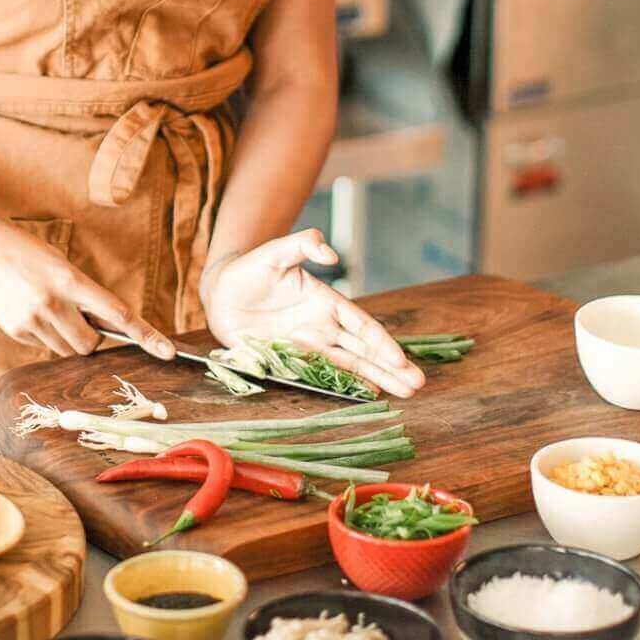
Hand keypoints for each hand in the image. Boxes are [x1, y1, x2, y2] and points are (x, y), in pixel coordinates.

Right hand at [0, 220, 176, 360]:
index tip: (167, 351)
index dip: (146, 335)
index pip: (118, 314)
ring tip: (48, 309)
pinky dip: (43, 335)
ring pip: (66, 349)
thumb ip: (82, 294)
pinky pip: (42, 346)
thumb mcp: (61, 265)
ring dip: (67, 338)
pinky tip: (28, 310)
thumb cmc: (27, 252)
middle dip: (92, 338)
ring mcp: (32, 319)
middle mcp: (53, 303)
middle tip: (80, 319)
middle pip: (90, 345)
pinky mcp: (15, 330)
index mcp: (71, 280)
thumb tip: (103, 327)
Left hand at [200, 229, 424, 397]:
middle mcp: (322, 325)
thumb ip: (302, 245)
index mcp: (324, 301)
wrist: (220, 292)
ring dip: (377, 379)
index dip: (381, 343)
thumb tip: (330, 253)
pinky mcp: (291, 358)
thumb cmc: (248, 269)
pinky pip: (322, 374)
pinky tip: (369, 394)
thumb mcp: (275, 252)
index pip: (360, 325)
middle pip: (363, 350)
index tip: (400, 359)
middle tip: (418, 384)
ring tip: (406, 393)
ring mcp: (308, 344)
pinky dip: (346, 385)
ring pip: (350, 365)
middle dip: (390, 367)